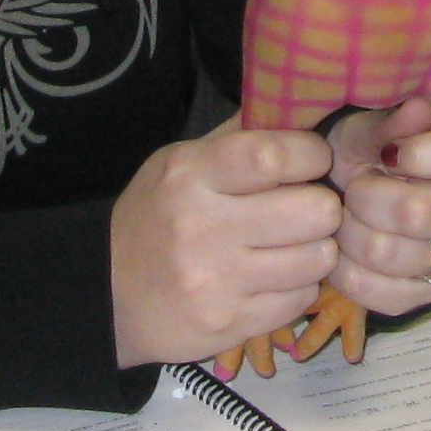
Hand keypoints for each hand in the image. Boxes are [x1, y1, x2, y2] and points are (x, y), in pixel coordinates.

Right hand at [107, 125, 339, 366]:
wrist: (108, 296)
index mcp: (191, 175)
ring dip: (315, 250)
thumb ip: (239, 136)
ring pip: (318, 258)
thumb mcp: (181, 162)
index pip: (274, 155)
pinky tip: (275, 279)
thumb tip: (300, 105)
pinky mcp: (230, 325)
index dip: (312, 154)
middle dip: (322, 206)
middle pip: (315, 210)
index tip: (313, 160)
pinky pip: (301, 299)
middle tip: (306, 210)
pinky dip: (297, 288)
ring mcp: (217, 281)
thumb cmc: (156, 217)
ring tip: (292, 246)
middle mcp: (203, 227)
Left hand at [323, 98, 430, 315]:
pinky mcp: (430, 290)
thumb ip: (390, 121)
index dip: (426, 153)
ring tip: (345, 220)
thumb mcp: (367, 126)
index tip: (388, 153)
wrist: (347, 196)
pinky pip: (383, 295)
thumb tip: (420, 109)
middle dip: (365, 199)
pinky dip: (348, 274)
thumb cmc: (365, 151)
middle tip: (353, 189)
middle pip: (419, 213)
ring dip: (350, 236)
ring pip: (391, 256)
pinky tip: (345, 253)